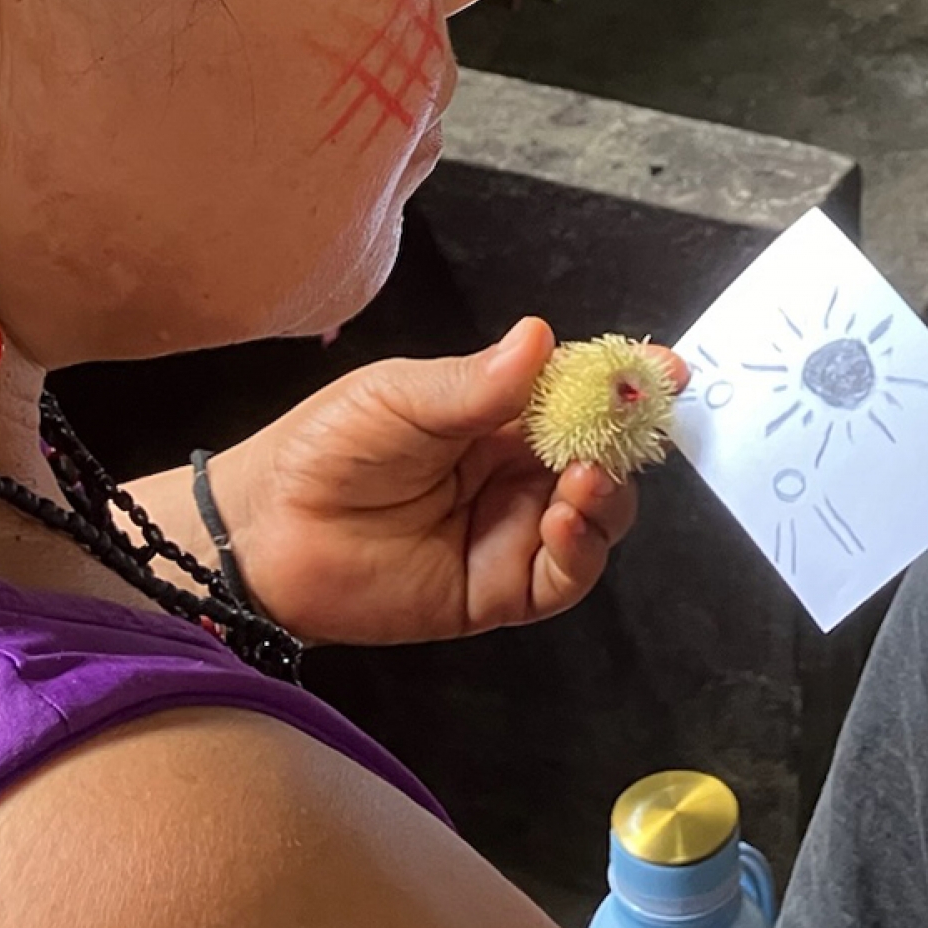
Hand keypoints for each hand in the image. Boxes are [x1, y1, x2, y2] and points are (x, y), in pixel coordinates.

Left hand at [193, 320, 681, 645]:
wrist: (263, 538)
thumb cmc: (321, 452)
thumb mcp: (398, 397)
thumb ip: (475, 382)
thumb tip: (542, 337)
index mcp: (499, 415)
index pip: (579, 393)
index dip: (624, 380)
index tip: (665, 369)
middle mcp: (518, 471)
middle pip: (605, 454)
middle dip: (626, 440)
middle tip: (626, 426)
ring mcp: (514, 531)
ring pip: (600, 514)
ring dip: (609, 495)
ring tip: (583, 481)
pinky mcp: (500, 590)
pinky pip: (566, 576)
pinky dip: (582, 548)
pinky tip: (563, 521)